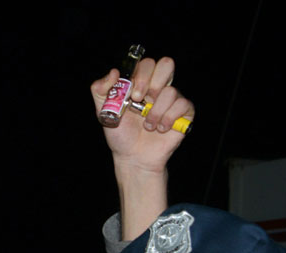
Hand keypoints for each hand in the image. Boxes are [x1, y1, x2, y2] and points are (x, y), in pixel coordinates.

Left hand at [92, 55, 192, 238]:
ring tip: (147, 125)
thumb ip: (101, 90)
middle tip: (140, 101)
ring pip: (172, 91)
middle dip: (153, 83)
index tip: (132, 94)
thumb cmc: (120, 134)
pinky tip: (160, 129)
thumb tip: (114, 71)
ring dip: (155, 112)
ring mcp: (173, 99)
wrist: (132, 156)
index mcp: (141, 83)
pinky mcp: (184, 112)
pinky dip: (168, 119)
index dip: (141, 75)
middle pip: (166, 64)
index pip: (147, 63)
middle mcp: (158, 88)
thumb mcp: (103, 112)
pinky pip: (183, 105)